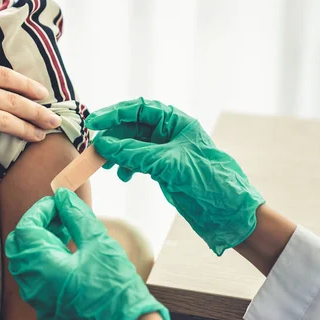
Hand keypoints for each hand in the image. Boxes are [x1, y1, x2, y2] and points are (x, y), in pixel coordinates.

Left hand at [5, 188, 169, 319]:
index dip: (39, 211)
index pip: (25, 229)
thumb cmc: (115, 287)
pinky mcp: (47, 309)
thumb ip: (76, 216)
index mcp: (42, 267)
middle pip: (19, 246)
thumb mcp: (98, 243)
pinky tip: (67, 254)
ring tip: (66, 232)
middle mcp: (33, 286)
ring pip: (25, 263)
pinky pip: (34, 279)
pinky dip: (44, 260)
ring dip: (40, 242)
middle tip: (60, 215)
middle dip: (37, 225)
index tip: (57, 202)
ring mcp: (38, 301)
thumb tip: (62, 196)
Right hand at [86, 98, 264, 255]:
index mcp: (176, 121)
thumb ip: (134, 153)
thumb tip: (104, 145)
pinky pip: (137, 160)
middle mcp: (169, 132)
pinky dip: (127, 167)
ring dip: (118, 155)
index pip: (139, 109)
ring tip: (108, 167)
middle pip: (132, 127)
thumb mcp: (167, 163)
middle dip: (113, 138)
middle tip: (96, 150)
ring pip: (132, 145)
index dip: (115, 114)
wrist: (225, 210)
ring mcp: (165, 150)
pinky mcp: (163, 167)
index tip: (93, 122)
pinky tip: (124, 176)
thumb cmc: (206, 179)